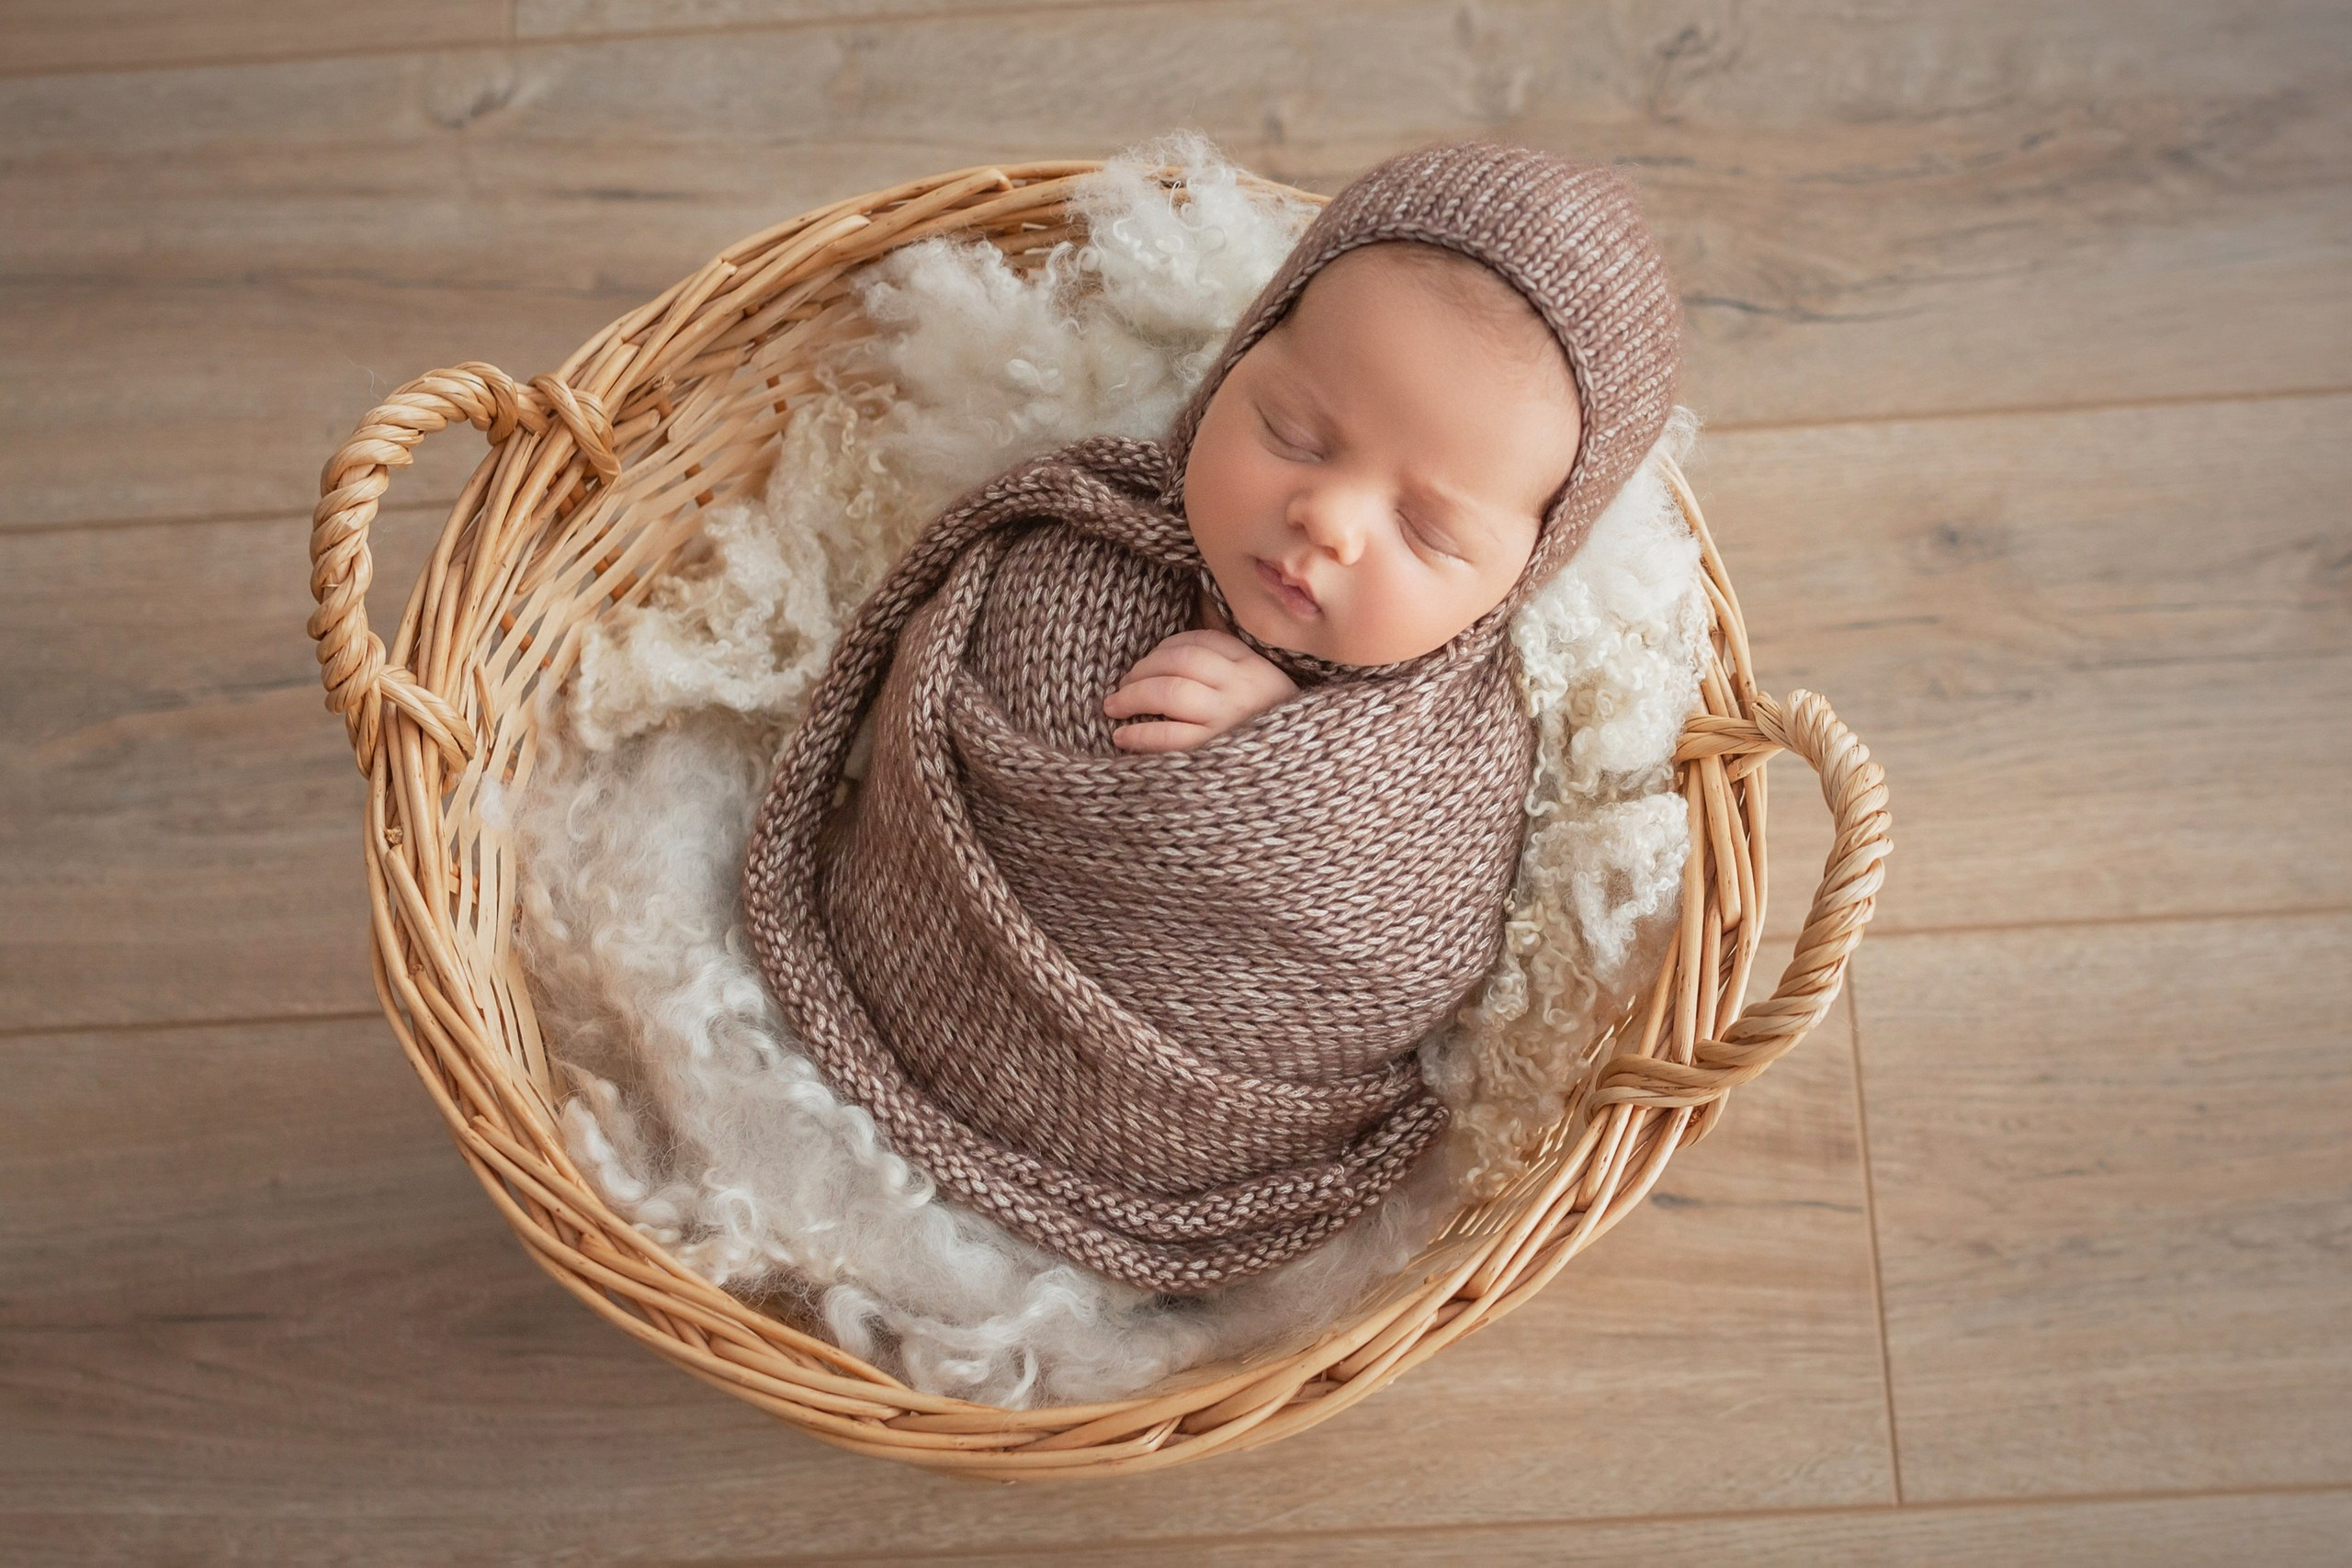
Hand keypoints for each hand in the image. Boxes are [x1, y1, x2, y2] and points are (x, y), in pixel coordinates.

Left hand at [1104, 629, 1298, 752]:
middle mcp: (1241, 687)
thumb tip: (1174, 663)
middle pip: (1180, 661)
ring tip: (1115, 706)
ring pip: (1170, 691)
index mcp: (1254, 667)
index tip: (1150, 661)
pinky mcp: (1215, 750)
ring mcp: (1228, 718)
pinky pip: (1169, 736)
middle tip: (1122, 685)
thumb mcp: (1267, 693)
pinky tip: (1123, 737)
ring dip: (1133, 696)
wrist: (1305, 778)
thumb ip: (1232, 675)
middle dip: (1142, 670)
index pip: (1202, 642)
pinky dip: (1139, 735)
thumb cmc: (1277, 738)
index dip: (1166, 648)